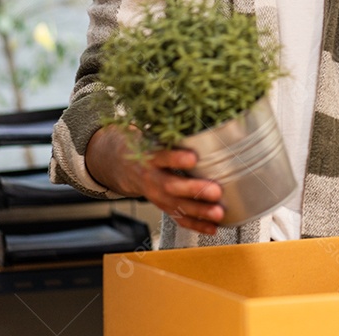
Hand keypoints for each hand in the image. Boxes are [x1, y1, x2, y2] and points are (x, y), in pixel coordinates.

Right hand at [85, 126, 223, 234]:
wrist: (121, 162)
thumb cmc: (146, 144)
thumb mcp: (153, 132)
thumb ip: (174, 129)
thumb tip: (203, 110)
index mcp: (149, 155)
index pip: (161, 156)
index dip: (176, 158)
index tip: (193, 158)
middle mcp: (151, 177)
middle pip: (171, 186)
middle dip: (194, 190)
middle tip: (215, 191)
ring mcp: (155, 194)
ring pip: (176, 206)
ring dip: (198, 212)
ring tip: (218, 213)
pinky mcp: (162, 205)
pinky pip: (178, 218)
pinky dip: (196, 225)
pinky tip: (212, 228)